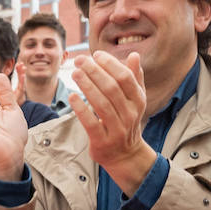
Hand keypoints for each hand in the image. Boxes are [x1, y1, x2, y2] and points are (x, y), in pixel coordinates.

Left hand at [69, 51, 153, 194]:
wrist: (124, 155)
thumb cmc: (126, 120)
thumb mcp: (134, 100)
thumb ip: (134, 78)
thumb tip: (134, 55)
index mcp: (138, 101)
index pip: (125, 78)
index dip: (110, 64)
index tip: (96, 55)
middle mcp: (130, 114)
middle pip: (112, 88)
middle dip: (95, 72)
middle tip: (80, 60)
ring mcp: (117, 129)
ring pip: (101, 104)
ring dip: (87, 86)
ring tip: (75, 73)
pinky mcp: (102, 141)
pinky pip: (91, 123)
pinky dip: (81, 109)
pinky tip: (72, 96)